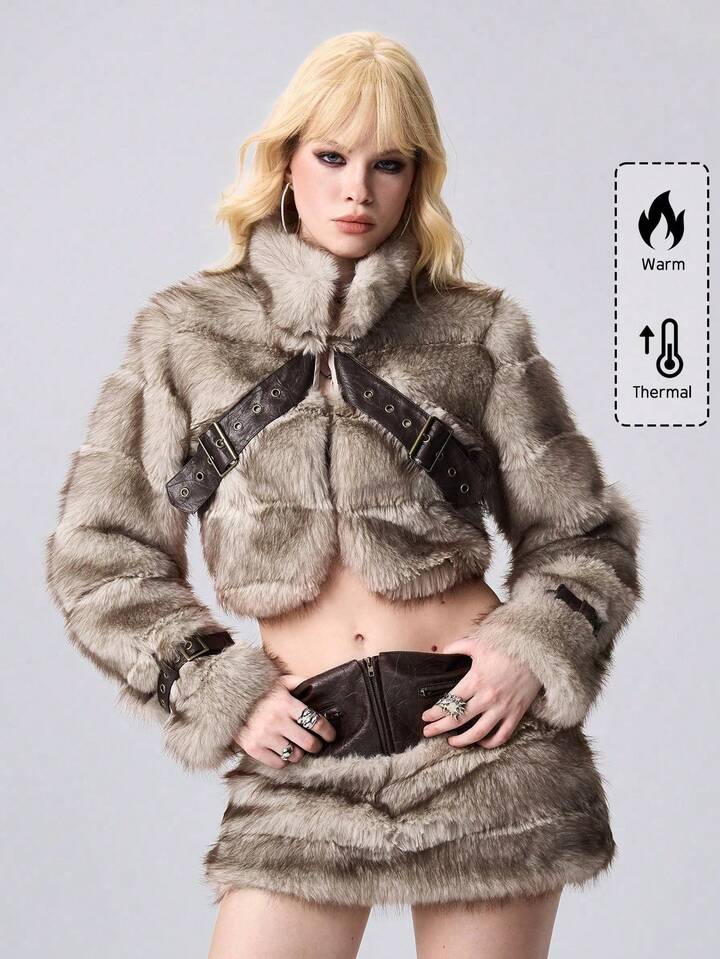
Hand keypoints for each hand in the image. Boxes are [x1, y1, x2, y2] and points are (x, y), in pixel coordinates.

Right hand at [232, 673, 337, 768]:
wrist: (227, 699)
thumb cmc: (257, 691)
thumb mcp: (279, 681)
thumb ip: (298, 683)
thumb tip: (316, 685)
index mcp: (287, 704)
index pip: (316, 722)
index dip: (328, 732)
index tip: (330, 735)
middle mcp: (277, 721)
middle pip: (309, 743)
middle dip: (316, 745)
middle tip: (316, 744)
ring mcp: (265, 736)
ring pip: (294, 755)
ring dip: (299, 753)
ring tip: (297, 747)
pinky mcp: (253, 748)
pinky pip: (278, 763)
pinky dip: (283, 760)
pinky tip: (282, 752)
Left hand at [421, 634, 542, 749]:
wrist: (536, 654)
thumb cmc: (506, 648)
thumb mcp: (479, 644)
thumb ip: (458, 647)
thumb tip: (442, 651)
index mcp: (475, 680)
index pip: (449, 702)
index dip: (435, 713)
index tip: (426, 718)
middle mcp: (487, 697)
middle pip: (458, 719)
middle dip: (439, 728)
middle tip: (427, 733)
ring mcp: (502, 708)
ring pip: (477, 733)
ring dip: (461, 741)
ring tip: (450, 741)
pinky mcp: (516, 714)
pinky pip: (501, 736)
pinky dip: (489, 743)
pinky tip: (480, 742)